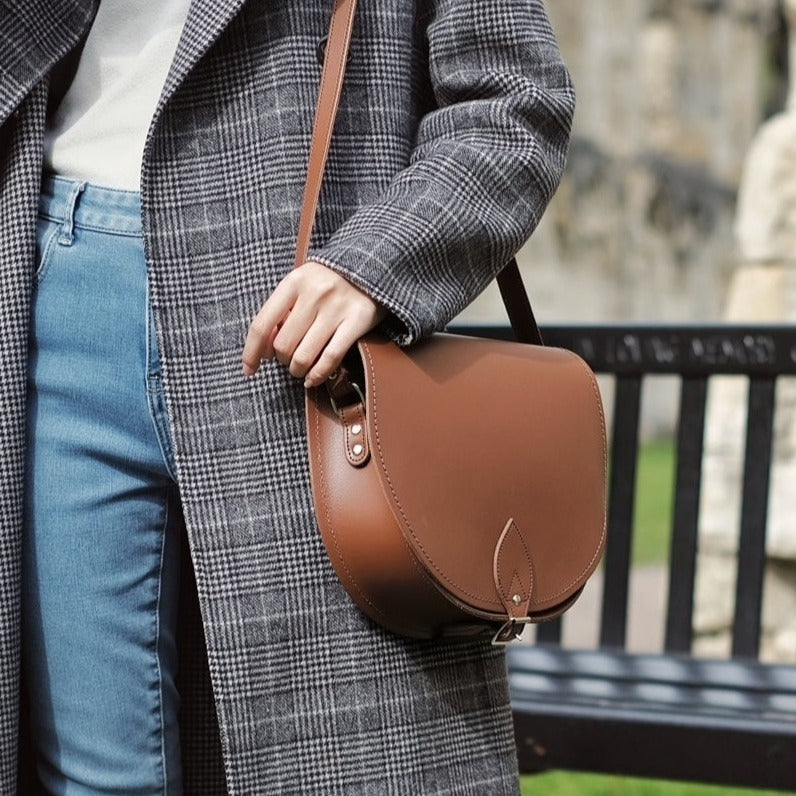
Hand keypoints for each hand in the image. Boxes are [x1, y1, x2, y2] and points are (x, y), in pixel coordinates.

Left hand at [242, 261, 388, 387]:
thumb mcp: (301, 285)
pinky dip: (317, 375)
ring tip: (300, 369)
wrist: (372, 264)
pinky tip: (312, 380)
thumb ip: (282, 311)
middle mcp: (314, 293)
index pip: (262, 324)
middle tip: (288, 359)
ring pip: (304, 355)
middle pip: (283, 345)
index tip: (249, 370)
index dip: (252, 352)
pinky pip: (330, 358)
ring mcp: (337, 307)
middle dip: (281, 360)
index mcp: (294, 282)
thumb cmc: (329, 281)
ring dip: (297, 370)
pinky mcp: (357, 320)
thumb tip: (264, 349)